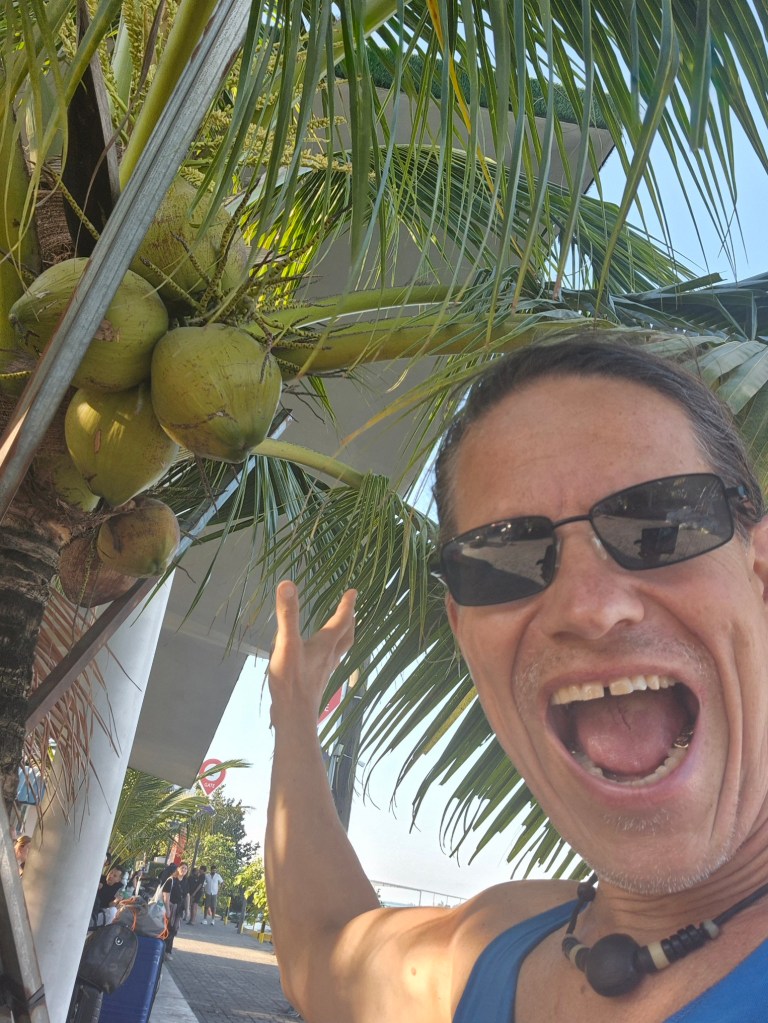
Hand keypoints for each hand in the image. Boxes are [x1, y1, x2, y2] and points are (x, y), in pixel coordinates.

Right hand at [269, 580, 356, 728]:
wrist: (293, 717)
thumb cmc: (291, 680)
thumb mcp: (286, 644)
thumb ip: (287, 615)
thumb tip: (287, 584)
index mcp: (325, 644)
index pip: (341, 620)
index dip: (347, 605)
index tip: (353, 591)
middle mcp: (328, 656)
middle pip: (346, 637)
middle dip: (350, 622)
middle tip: (352, 610)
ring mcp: (323, 671)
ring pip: (339, 650)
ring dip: (342, 637)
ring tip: (339, 630)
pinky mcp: (315, 682)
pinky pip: (327, 662)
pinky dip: (328, 652)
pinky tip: (317, 656)